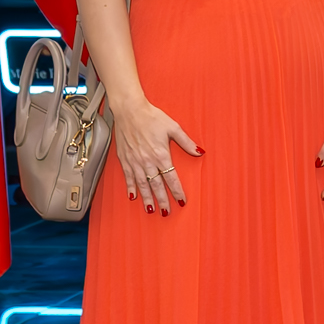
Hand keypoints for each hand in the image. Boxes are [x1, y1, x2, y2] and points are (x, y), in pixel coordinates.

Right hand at [113, 97, 200, 213]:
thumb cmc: (152, 117)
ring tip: (151, 210)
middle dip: (162, 200)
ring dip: (147, 198)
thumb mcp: (173, 127)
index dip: (177, 190)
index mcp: (161, 155)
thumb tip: (200, 152)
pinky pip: (128, 178)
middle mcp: (147, 161)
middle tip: (167, 212)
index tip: (182, 201)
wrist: (129, 111)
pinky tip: (134, 197)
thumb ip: (186, 142)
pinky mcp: (124, 159)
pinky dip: (131, 188)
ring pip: (142, 185)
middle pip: (156, 185)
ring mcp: (134, 162)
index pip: (171, 178)